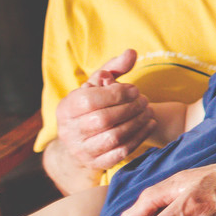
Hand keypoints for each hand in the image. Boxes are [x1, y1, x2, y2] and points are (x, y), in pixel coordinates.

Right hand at [55, 49, 155, 171]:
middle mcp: (70, 131)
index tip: (134, 89)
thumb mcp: (97, 84)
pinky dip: (139, 137)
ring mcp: (83, 150)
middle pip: (103, 119)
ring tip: (148, 111)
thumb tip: (131, 53)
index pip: (90, 100)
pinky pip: (121, 152)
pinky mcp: (98, 163)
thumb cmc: (92, 105)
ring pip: (113, 137)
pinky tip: (150, 124)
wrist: (80, 141)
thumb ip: (114, 68)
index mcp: (66, 108)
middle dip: (129, 108)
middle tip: (144, 100)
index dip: (116, 94)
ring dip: (136, 123)